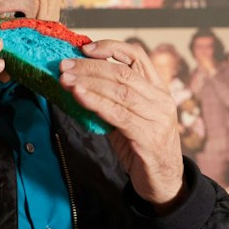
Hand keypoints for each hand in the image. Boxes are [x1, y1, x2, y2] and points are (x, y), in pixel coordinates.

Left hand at [58, 39, 183, 205]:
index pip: (137, 56)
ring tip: (65, 79)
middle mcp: (160, 100)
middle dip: (90, 66)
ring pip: (119, 91)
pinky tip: (78, 96)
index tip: (85, 48)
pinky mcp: (149, 137)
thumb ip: (110, 100)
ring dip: (88, 83)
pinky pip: (118, 114)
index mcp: (158, 89)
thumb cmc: (141, 147)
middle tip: (64, 65)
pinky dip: (96, 102)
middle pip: (123, 72)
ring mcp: (157, 118)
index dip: (111, 47)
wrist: (163, 182)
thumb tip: (76, 82)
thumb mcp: (128, 117)